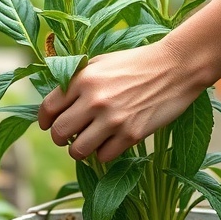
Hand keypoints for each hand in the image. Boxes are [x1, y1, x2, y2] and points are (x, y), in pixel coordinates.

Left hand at [38, 39, 200, 162]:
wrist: (176, 67)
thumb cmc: (136, 63)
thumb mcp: (101, 62)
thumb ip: (77, 79)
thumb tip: (56, 101)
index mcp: (82, 79)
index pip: (48, 108)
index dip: (44, 120)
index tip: (48, 125)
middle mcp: (94, 99)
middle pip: (59, 133)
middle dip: (59, 138)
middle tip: (66, 138)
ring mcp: (113, 119)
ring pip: (77, 151)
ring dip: (78, 151)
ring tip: (85, 145)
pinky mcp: (131, 134)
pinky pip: (103, 157)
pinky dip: (103, 154)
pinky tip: (109, 144)